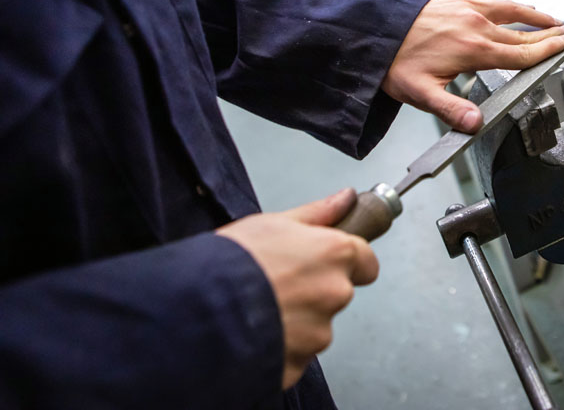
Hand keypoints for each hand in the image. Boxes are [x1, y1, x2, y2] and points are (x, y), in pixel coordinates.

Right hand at [216, 188, 376, 389]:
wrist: (197, 308)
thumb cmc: (231, 262)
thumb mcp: (272, 222)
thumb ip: (316, 214)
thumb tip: (344, 199)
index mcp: (335, 254)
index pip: (366, 261)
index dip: (349, 262)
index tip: (328, 262)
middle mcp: (335, 293)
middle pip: (338, 293)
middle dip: (315, 290)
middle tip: (279, 283)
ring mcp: (319, 332)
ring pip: (316, 326)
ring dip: (296, 320)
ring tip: (260, 308)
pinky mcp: (298, 363)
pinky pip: (295, 353)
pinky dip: (280, 346)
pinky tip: (255, 330)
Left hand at [382, 0, 563, 132]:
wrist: (373, 30)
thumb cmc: (395, 63)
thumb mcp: (421, 94)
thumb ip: (452, 110)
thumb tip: (476, 125)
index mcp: (474, 51)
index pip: (520, 53)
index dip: (546, 51)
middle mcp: (476, 26)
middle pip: (522, 32)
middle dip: (549, 33)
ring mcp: (468, 9)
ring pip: (512, 12)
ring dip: (536, 17)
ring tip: (554, 20)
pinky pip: (494, 1)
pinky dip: (513, 6)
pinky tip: (519, 8)